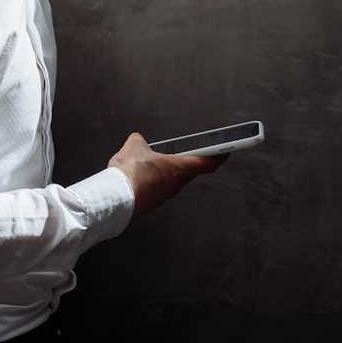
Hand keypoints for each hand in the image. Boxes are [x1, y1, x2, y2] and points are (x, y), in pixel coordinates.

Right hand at [108, 132, 228, 216]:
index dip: (219, 157)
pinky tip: (143, 177)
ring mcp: (164, 196)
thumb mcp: (135, 146)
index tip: (226, 152)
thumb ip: (140, 141)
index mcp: (179, 168)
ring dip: (169, 173)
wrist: (115, 196)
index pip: (207, 164)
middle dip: (189, 163)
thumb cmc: (130, 172)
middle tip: (189, 154)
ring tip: (159, 163)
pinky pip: (159, 190)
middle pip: (189, 173)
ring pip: (173, 182)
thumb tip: (138, 140)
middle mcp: (175, 184)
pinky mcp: (152, 203)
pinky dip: (155, 182)